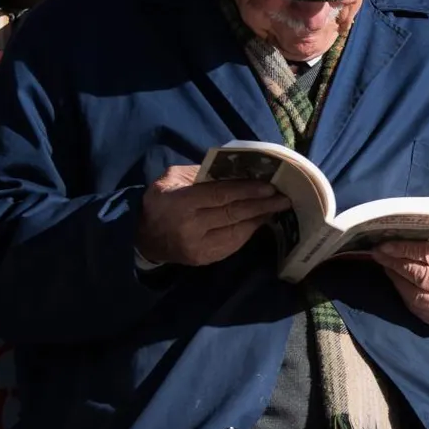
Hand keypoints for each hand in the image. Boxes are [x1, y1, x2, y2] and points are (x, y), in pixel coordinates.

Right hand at [136, 165, 291, 267]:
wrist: (144, 237)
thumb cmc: (160, 202)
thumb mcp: (171, 179)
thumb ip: (200, 173)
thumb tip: (234, 169)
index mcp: (181, 203)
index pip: (221, 195)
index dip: (247, 190)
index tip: (269, 185)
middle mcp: (191, 227)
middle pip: (233, 214)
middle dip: (261, 205)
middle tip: (283, 198)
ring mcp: (198, 247)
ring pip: (237, 231)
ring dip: (259, 219)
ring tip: (276, 208)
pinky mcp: (204, 259)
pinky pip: (232, 244)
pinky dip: (248, 232)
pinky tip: (259, 221)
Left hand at [374, 238, 428, 328]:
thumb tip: (403, 232)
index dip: (406, 249)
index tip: (385, 244)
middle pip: (421, 275)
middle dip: (396, 262)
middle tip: (378, 253)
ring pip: (415, 293)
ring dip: (395, 277)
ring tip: (384, 263)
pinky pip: (415, 306)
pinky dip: (401, 290)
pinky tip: (395, 278)